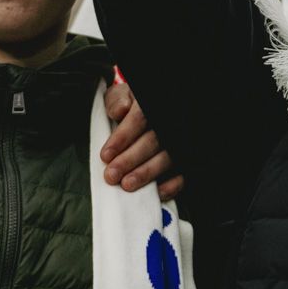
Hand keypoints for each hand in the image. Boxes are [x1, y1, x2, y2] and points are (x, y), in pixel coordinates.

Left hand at [101, 78, 181, 199]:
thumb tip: (119, 110)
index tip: (105, 155)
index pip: (139, 118)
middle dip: (130, 160)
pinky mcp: (181, 162)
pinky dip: (170, 185)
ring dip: (146, 173)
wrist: (142, 114)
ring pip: (166, 159)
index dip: (122, 137)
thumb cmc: (130, 105)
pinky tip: (155, 192)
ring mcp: (175, 145)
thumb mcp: (120, 96)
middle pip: (152, 141)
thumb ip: (117, 100)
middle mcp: (164, 127)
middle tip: (111, 175)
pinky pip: (182, 175)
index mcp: (148, 106)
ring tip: (127, 184)